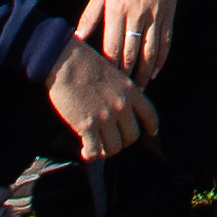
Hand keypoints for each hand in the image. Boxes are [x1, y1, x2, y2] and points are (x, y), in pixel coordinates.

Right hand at [46, 43, 152, 160]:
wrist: (65, 60)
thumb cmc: (83, 62)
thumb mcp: (112, 72)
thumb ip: (120, 90)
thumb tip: (122, 105)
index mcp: (129, 90)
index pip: (149, 114)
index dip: (151, 126)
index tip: (151, 132)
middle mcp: (121, 106)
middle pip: (132, 136)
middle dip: (123, 140)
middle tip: (112, 139)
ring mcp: (105, 117)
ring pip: (115, 147)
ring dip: (107, 150)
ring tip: (98, 147)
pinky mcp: (87, 126)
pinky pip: (95, 151)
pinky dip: (92, 155)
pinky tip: (86, 152)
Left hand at [82, 0, 180, 84]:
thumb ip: (90, 14)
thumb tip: (76, 36)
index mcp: (115, 7)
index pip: (110, 48)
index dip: (108, 69)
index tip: (103, 83)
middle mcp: (136, 14)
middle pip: (130, 54)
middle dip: (125, 77)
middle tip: (120, 95)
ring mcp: (155, 14)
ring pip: (150, 53)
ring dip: (144, 74)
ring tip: (138, 90)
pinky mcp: (169, 13)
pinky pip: (165, 42)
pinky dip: (160, 60)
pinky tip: (154, 72)